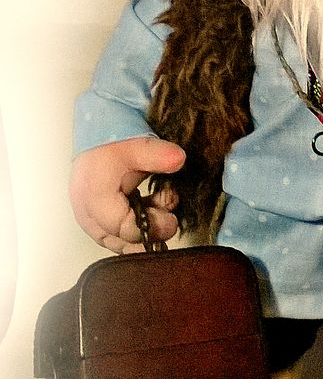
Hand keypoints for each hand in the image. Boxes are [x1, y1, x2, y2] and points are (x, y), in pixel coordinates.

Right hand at [69, 137, 184, 253]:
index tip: (172, 218)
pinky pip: (118, 236)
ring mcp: (91, 220)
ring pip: (121, 242)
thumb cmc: (110, 143)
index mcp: (95, 199)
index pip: (125, 229)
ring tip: (161, 207)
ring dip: (146, 230)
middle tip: (170, 216)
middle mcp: (88, 216)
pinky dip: (138, 227)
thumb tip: (178, 159)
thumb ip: (158, 154)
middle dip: (151, 232)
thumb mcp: (137, 145)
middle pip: (122, 242)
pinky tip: (152, 209)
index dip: (153, 227)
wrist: (95, 136)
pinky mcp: (97, 220)